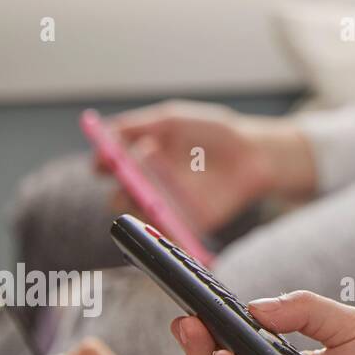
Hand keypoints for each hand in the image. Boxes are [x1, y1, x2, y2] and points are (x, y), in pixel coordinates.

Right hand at [99, 100, 315, 232]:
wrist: (253, 153)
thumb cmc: (213, 132)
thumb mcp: (174, 119)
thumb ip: (141, 124)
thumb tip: (107, 130)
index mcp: (139, 159)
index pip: (109, 166)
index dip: (101, 164)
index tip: (103, 160)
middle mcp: (148, 185)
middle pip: (120, 197)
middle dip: (121, 192)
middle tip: (132, 182)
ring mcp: (166, 206)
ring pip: (141, 217)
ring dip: (141, 212)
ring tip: (152, 201)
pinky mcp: (186, 223)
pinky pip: (167, 235)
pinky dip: (163, 235)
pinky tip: (167, 225)